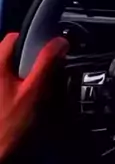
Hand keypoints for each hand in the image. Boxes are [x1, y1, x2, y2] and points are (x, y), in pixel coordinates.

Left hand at [0, 33, 68, 160]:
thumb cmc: (10, 125)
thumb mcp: (34, 92)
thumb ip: (47, 63)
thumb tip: (60, 42)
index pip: (13, 38)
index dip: (33, 43)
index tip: (46, 56)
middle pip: (8, 55)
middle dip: (25, 62)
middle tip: (40, 78)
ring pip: (6, 72)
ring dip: (19, 77)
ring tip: (30, 94)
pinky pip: (4, 86)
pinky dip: (12, 89)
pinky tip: (18, 106)